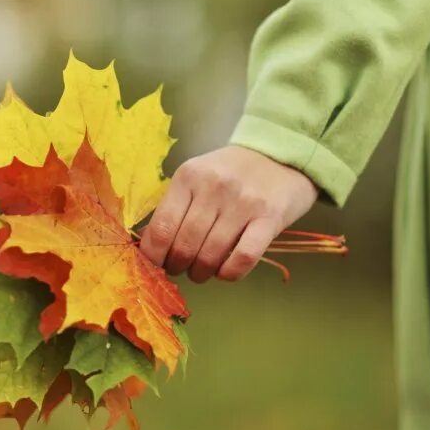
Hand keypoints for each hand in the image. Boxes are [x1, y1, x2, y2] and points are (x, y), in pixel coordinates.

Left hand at [139, 145, 317, 282]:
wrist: (280, 155)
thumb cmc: (231, 173)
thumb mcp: (197, 178)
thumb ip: (174, 207)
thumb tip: (148, 244)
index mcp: (189, 176)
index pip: (161, 228)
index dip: (154, 256)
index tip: (156, 264)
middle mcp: (214, 187)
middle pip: (184, 245)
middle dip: (177, 267)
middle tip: (180, 269)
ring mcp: (243, 202)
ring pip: (210, 255)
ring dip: (201, 273)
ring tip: (201, 272)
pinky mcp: (270, 217)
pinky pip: (243, 258)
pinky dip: (229, 274)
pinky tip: (225, 271)